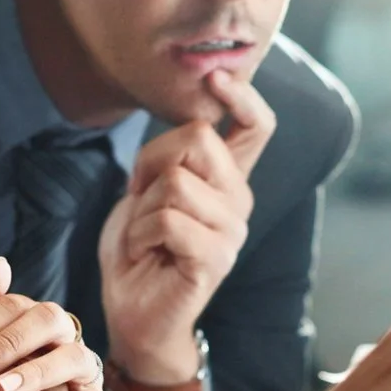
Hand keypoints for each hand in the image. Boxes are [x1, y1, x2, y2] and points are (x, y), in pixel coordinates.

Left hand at [97, 70, 274, 380]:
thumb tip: (194, 120)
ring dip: (139, 208)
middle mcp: (239, 201)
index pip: (257, 126)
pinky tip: (143, 254)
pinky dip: (139, 234)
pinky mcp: (216, 258)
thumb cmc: (138, 253)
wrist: (133, 315)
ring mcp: (232, 231)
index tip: (217, 75)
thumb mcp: (146, 193)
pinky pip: (167, 219)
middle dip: (150, 159)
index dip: (243, 95)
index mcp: (227, 181)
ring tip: (143, 236)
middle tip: (138, 196)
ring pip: (176, 180)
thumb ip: (170, 159)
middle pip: (198, 137)